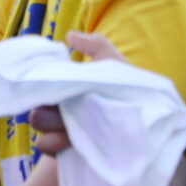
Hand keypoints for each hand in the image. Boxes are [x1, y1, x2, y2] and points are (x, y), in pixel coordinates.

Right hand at [31, 32, 125, 154]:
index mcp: (68, 88)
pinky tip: (72, 142)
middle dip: (45, 107)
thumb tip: (68, 35)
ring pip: (38, 124)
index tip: (54, 83)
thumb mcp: (116, 66)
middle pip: (36, 104)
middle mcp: (61, 108)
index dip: (43, 82)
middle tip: (64, 108)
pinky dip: (53, 143)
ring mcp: (61, 130)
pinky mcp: (65, 150)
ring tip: (70, 127)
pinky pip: (45, 146)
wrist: (150, 130)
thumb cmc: (131, 93)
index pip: (42, 82)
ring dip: (50, 124)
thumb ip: (97, 45)